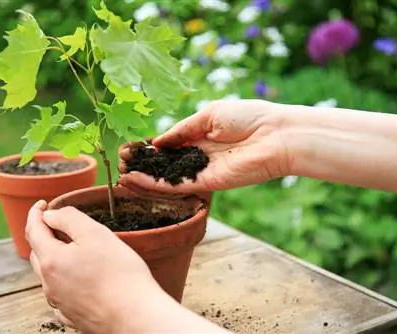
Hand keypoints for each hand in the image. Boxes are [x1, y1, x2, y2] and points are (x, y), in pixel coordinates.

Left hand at [26, 201, 230, 333]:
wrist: (135, 315)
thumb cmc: (120, 273)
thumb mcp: (96, 234)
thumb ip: (69, 218)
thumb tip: (50, 214)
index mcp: (51, 260)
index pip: (34, 230)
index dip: (36, 213)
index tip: (43, 204)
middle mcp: (49, 284)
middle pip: (38, 254)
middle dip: (44, 235)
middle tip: (57, 224)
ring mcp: (60, 303)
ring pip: (49, 275)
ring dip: (54, 258)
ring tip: (71, 249)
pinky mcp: (73, 316)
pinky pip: (62, 294)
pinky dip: (65, 281)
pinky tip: (78, 279)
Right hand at [118, 99, 295, 192]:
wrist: (275, 134)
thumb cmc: (248, 116)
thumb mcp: (209, 114)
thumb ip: (183, 130)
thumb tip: (158, 141)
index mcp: (203, 136)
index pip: (171, 145)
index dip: (151, 147)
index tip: (131, 148)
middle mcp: (201, 156)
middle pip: (167, 163)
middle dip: (143, 163)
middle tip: (120, 162)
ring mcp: (204, 172)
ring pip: (169, 177)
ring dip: (144, 177)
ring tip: (121, 174)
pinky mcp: (209, 184)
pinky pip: (177, 186)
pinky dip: (155, 184)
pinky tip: (135, 180)